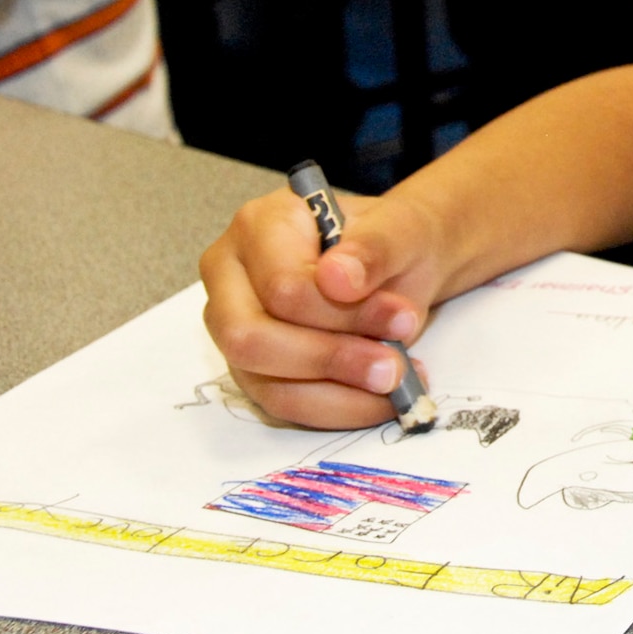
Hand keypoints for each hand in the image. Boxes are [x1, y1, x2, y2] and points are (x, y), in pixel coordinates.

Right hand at [199, 186, 456, 427]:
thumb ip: (373, 249)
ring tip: (395, 381)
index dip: (342, 313)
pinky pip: (283, 404)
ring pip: (264, 381)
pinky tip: (379, 397)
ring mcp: (232, 325)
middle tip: (394, 367)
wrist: (402, 260)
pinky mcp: (250, 367)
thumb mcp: (401, 229)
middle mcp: (230, 275)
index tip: (402, 320)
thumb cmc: (392, 240)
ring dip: (338, 393)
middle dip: (330, 359)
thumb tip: (337, 279)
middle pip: (252, 338)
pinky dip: (336, 408)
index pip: (282, 286)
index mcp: (259, 225)